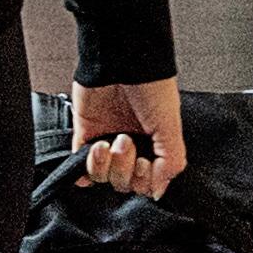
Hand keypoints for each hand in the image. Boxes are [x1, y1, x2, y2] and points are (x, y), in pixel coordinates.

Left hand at [72, 76, 186, 198]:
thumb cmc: (150, 84)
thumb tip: (158, 192)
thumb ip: (171, 162)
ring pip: (103, 177)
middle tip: (128, 142)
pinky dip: (86, 167)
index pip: (148, 181)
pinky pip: (81, 165)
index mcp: (155, 143)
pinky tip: (96, 150)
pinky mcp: (85, 132)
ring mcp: (108, 139)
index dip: (145, 180)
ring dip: (106, 165)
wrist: (121, 61)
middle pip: (124, 182)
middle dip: (125, 168)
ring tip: (111, 141)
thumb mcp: (171, 126)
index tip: (147, 164)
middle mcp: (133, 144)